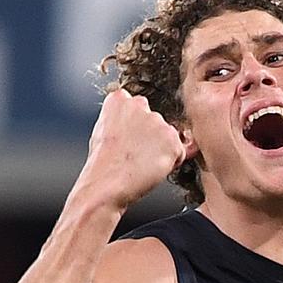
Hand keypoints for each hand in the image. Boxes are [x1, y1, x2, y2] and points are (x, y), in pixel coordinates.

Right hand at [73, 89, 186, 210]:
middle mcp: (140, 104)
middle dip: (151, 137)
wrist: (107, 182)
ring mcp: (158, 121)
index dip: (135, 127)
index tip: (128, 139)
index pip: (138, 108)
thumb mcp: (103, 131)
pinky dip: (170, 162)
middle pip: (155, 121)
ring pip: (168, 136)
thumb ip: (121, 120)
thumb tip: (137, 125)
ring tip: (141, 163)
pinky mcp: (172, 139)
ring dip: (161, 149)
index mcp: (119, 99)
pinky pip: (179, 152)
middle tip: (135, 154)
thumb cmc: (103, 163)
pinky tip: (151, 168)